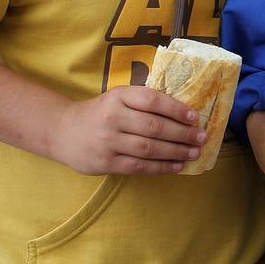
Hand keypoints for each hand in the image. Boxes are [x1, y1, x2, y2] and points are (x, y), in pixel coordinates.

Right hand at [49, 84, 205, 175]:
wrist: (62, 131)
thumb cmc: (100, 112)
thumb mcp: (118, 97)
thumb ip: (144, 102)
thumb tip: (184, 113)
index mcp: (118, 96)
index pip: (152, 100)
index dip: (176, 109)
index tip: (195, 116)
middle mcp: (112, 117)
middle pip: (154, 127)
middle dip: (182, 134)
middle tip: (202, 138)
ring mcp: (108, 142)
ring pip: (149, 149)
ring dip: (176, 152)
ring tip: (194, 153)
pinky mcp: (105, 163)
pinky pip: (139, 167)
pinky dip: (161, 167)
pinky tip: (177, 166)